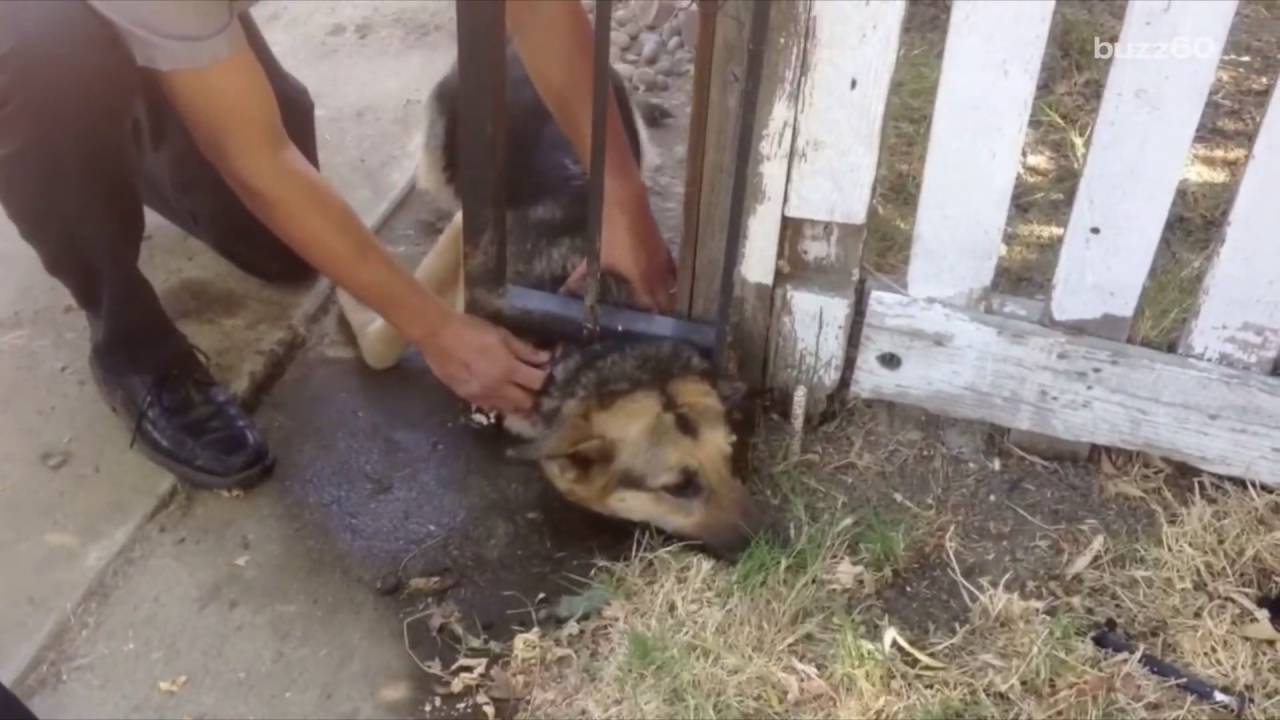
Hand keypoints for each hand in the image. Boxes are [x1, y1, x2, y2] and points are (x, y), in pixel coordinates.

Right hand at [418, 311, 549, 413]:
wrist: (437, 336)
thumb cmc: (470, 330)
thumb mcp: (501, 334)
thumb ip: (524, 350)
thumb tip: (545, 359)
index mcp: (507, 369)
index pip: (537, 382)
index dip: (544, 377)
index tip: (544, 371)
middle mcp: (496, 388)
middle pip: (526, 402)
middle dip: (533, 394)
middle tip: (532, 384)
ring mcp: (481, 396)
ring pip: (509, 408)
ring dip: (517, 401)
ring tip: (517, 390)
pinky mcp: (468, 399)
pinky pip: (491, 406)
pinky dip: (499, 402)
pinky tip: (498, 391)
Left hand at [561, 198, 675, 312]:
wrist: (625, 202)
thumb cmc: (609, 232)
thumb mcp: (595, 258)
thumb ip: (581, 278)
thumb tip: (564, 293)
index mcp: (643, 279)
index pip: (654, 308)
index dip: (650, 321)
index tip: (644, 329)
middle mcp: (658, 273)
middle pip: (667, 300)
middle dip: (660, 312)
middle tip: (649, 322)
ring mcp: (664, 260)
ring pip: (671, 286)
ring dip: (665, 296)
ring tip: (655, 307)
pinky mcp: (664, 248)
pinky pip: (671, 271)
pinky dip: (667, 279)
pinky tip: (659, 282)